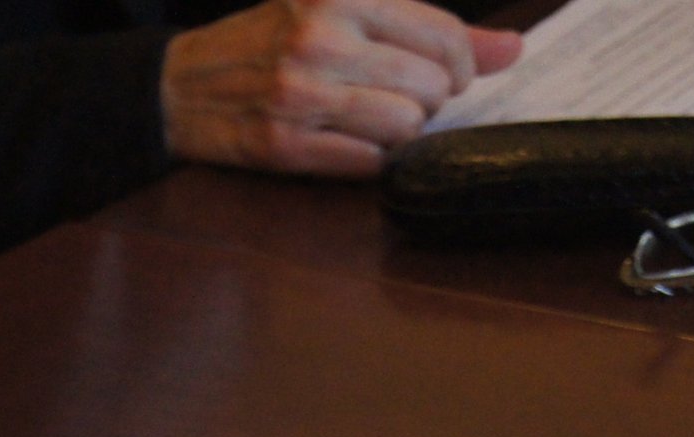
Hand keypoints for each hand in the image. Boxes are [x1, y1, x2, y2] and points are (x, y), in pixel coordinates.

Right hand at [161, 0, 523, 175]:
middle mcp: (321, 39)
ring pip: (405, 128)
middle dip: (427, 99)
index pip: (442, 35)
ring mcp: (301, 95)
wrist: (180, 86)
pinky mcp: (286, 145)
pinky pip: (369, 164)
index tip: (449, 73)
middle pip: (429, 87)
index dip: (461, 64)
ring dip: (402, 132)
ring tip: (373, 117)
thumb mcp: (341, 12)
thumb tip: (513, 48)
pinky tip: (350, 140)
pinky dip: (372, 159)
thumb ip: (430, 29)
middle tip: (401, 95)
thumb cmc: (271, 42)